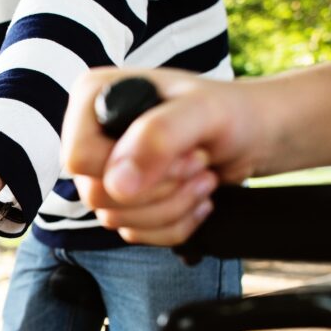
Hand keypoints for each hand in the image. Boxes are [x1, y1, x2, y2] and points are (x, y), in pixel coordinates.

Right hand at [62, 67, 268, 244]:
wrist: (251, 136)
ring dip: (171, 206)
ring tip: (203, 176)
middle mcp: (91, 134)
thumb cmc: (229, 112)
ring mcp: (104, 171)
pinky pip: (133, 233)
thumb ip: (158, 136)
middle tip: (197, 162)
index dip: (129, 167)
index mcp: (94, 98)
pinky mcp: (122, 201)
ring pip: (114, 219)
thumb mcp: (202, 111)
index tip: (178, 151)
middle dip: (158, 188)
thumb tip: (117, 184)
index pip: (79, 158)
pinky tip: (197, 198)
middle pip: (95, 194)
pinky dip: (173, 223)